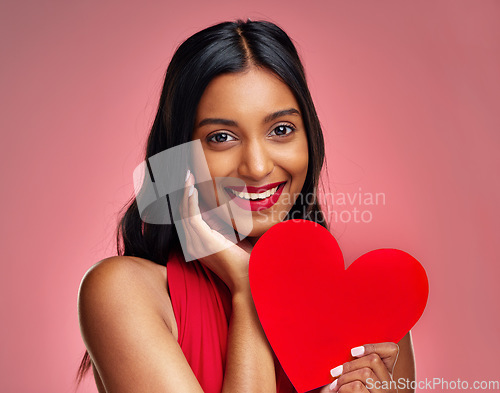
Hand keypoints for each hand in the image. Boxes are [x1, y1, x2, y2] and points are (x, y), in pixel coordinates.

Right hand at [179, 170, 252, 293]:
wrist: (250, 279)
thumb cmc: (247, 260)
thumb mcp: (236, 237)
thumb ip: (230, 224)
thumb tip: (238, 205)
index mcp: (199, 242)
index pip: (188, 215)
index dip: (186, 198)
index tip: (191, 180)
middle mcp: (193, 243)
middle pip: (181, 211)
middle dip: (182, 191)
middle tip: (186, 173)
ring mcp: (196, 243)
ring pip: (183, 212)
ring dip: (185, 192)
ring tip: (187, 175)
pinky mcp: (203, 241)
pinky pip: (191, 217)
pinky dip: (190, 202)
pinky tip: (193, 189)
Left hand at [309, 342, 399, 392]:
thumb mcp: (354, 378)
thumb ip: (355, 365)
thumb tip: (338, 343)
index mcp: (386, 374)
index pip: (391, 349)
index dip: (372, 345)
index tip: (352, 350)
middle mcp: (391, 384)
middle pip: (373, 359)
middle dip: (350, 364)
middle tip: (333, 374)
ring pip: (365, 372)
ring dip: (345, 377)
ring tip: (334, 386)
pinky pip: (359, 386)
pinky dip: (344, 388)